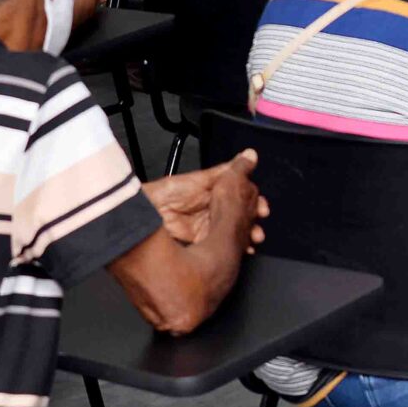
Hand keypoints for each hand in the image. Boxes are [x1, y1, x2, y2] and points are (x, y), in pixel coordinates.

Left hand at [146, 150, 264, 249]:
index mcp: (211, 194)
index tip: (262, 207)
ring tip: (254, 238)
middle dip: (252, 222)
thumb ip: (224, 172)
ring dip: (246, 236)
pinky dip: (233, 249)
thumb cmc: (165, 193)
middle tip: (259, 226)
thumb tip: (248, 156)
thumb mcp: (199, 180)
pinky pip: (220, 247)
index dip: (252, 202)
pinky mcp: (199, 244)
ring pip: (232, 233)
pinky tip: (243, 249)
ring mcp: (205, 229)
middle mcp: (210, 212)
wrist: (145, 214)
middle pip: (238, 217)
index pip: (238, 197)